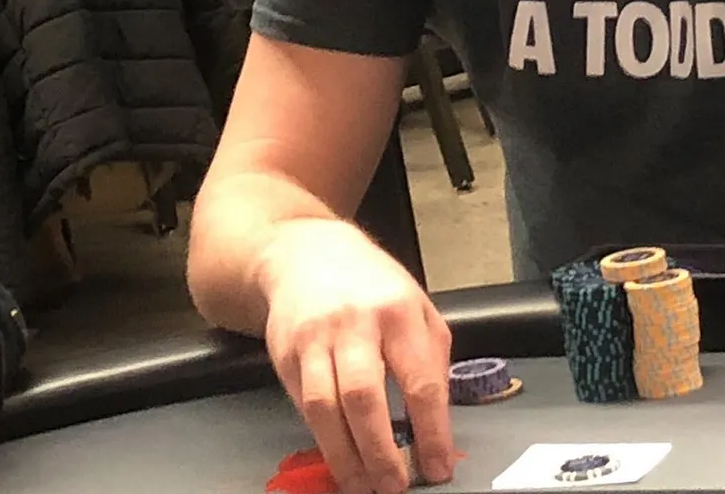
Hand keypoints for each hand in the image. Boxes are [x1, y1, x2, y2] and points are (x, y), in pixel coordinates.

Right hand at [260, 219, 453, 493]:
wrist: (306, 254)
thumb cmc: (371, 286)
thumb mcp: (418, 305)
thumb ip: (432, 357)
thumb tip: (439, 420)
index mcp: (399, 311)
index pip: (420, 381)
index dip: (432, 431)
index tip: (439, 466)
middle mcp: (354, 323)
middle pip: (365, 398)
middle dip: (382, 452)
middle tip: (395, 486)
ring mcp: (314, 338)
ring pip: (325, 408)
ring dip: (346, 456)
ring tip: (364, 484)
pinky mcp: (285, 353)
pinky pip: (304, 405)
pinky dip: (323, 438)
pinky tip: (341, 456)